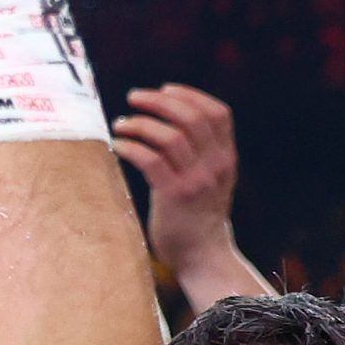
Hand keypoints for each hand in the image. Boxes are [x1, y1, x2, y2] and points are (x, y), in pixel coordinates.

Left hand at [113, 84, 242, 278]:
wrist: (204, 256)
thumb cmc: (198, 217)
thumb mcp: (211, 181)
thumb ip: (201, 156)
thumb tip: (171, 125)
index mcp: (226, 158)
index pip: (218, 113)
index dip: (190, 95)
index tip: (165, 89)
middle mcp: (215, 165)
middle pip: (191, 118)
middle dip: (159, 101)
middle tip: (134, 97)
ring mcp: (196, 180)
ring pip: (171, 136)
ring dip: (141, 123)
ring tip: (121, 124)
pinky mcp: (175, 196)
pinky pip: (151, 160)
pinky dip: (131, 147)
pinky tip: (118, 146)